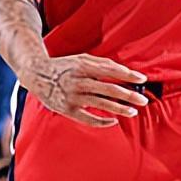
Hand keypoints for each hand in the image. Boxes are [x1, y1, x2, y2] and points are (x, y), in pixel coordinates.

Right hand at [22, 54, 148, 127]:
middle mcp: (78, 81)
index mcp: (83, 66)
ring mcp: (72, 96)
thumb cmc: (65, 66)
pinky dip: (102, 122)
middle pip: (109, 89)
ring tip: (133, 112)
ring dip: (119, 109)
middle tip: (143, 100)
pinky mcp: (67, 109)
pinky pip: (88, 119)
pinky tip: (114, 122)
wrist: (37, 74)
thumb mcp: (82, 59)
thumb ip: (101, 64)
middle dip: (128, 95)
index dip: (128, 75)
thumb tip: (124, 71)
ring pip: (101, 104)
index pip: (111, 71)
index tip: (142, 80)